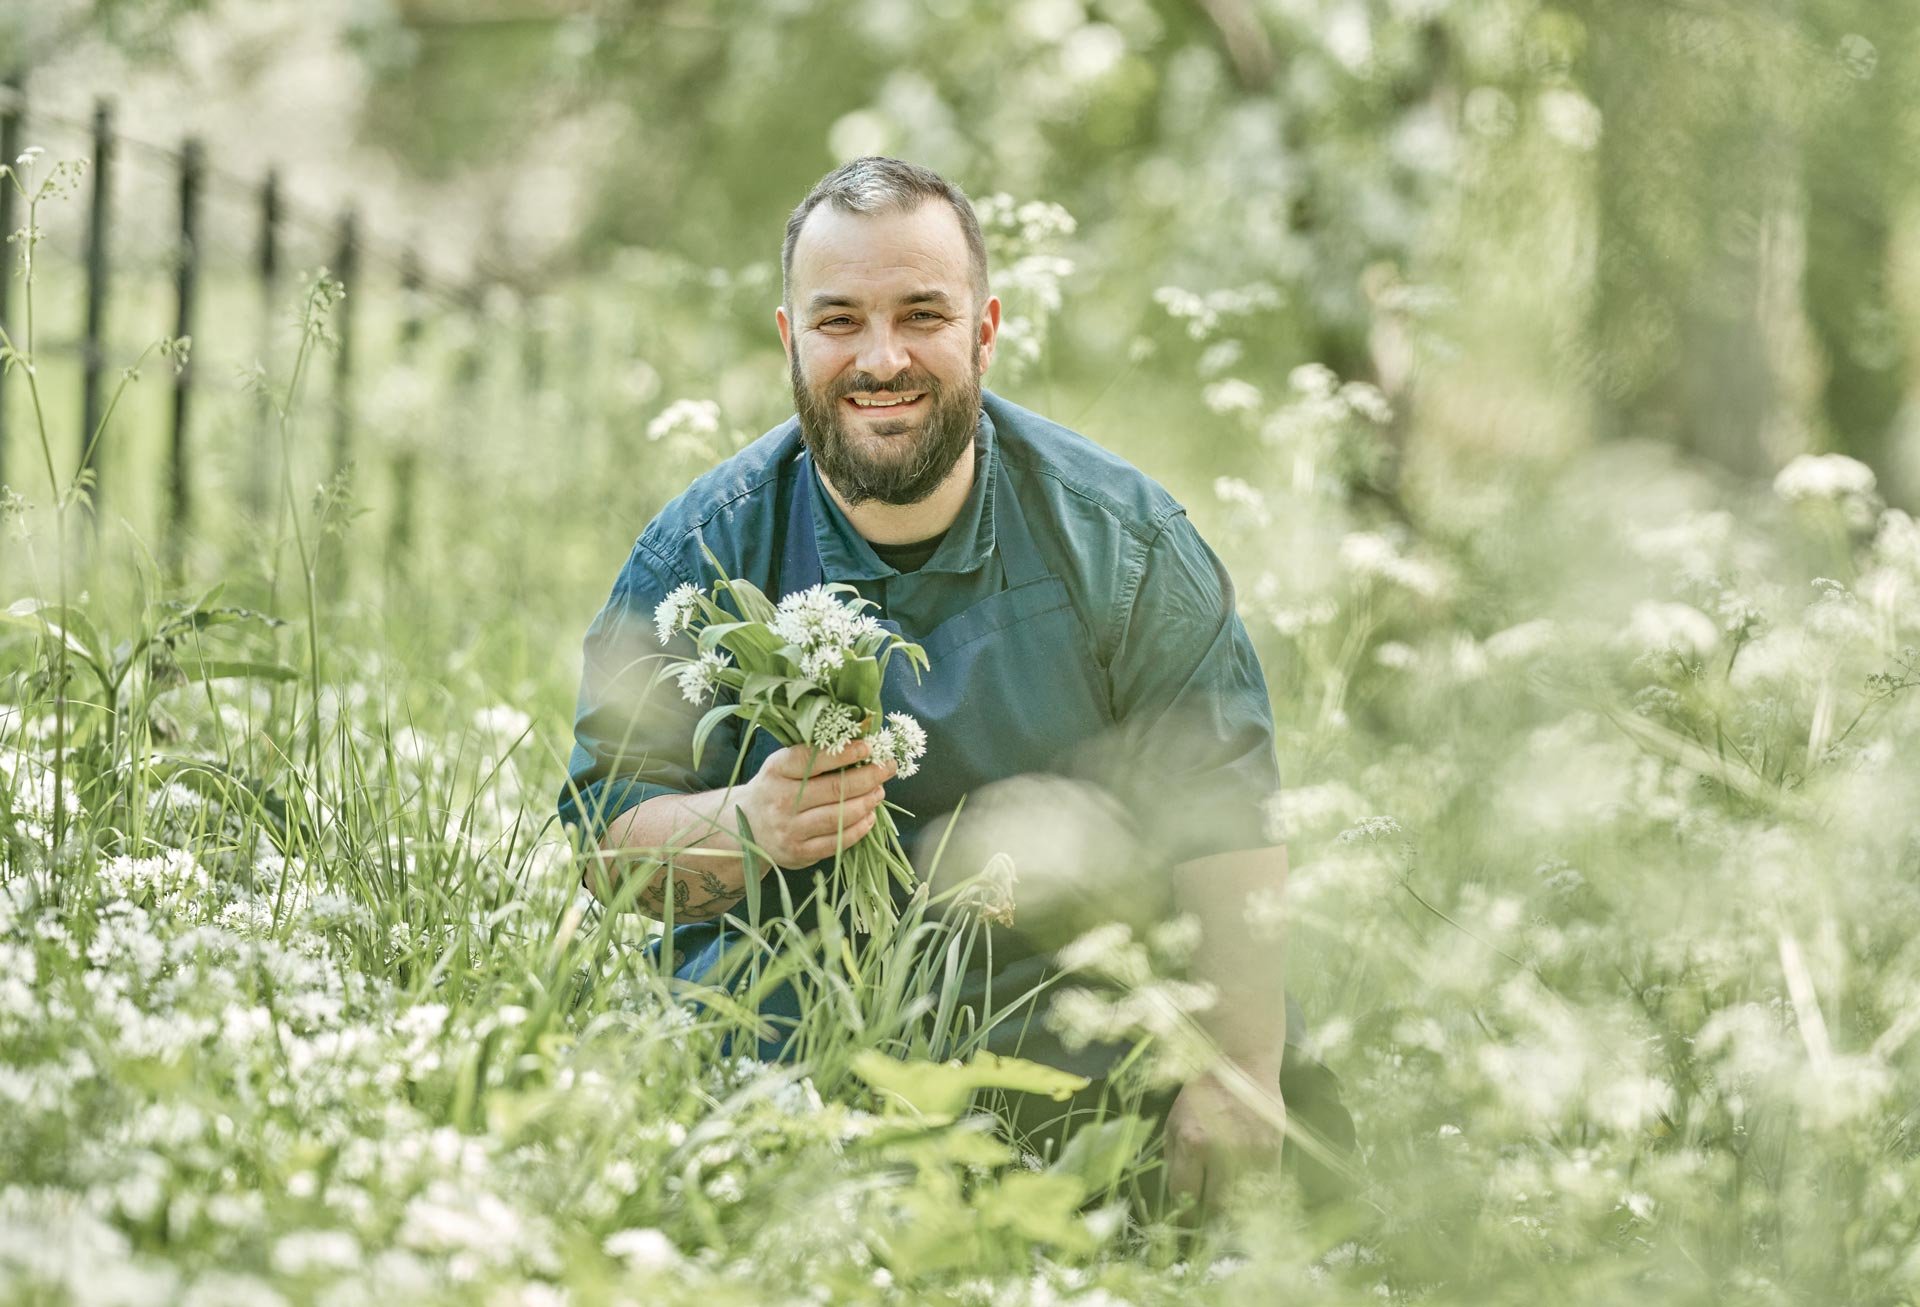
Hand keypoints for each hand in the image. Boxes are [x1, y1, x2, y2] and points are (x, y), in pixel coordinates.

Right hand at [741, 739, 894, 869]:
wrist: (746, 826)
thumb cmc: (775, 787)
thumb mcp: (783, 765)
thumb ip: (814, 754)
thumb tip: (861, 743)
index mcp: (776, 771)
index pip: (813, 759)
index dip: (844, 753)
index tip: (868, 747)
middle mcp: (781, 800)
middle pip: (834, 789)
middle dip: (868, 777)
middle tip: (886, 768)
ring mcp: (790, 829)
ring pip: (839, 817)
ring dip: (867, 803)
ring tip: (880, 791)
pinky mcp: (800, 852)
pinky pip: (838, 841)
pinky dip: (859, 828)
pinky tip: (870, 816)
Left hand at [1163, 1063, 1285, 1217]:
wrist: (1241, 1066)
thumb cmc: (1202, 1094)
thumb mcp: (1174, 1121)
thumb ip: (1174, 1160)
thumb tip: (1179, 1197)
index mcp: (1192, 1142)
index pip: (1184, 1195)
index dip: (1183, 1210)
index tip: (1187, 1213)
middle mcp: (1222, 1151)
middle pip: (1214, 1206)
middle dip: (1207, 1215)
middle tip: (1207, 1215)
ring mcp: (1251, 1153)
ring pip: (1241, 1203)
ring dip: (1232, 1210)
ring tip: (1226, 1204)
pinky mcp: (1273, 1152)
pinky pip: (1264, 1191)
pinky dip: (1254, 1198)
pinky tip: (1246, 1193)